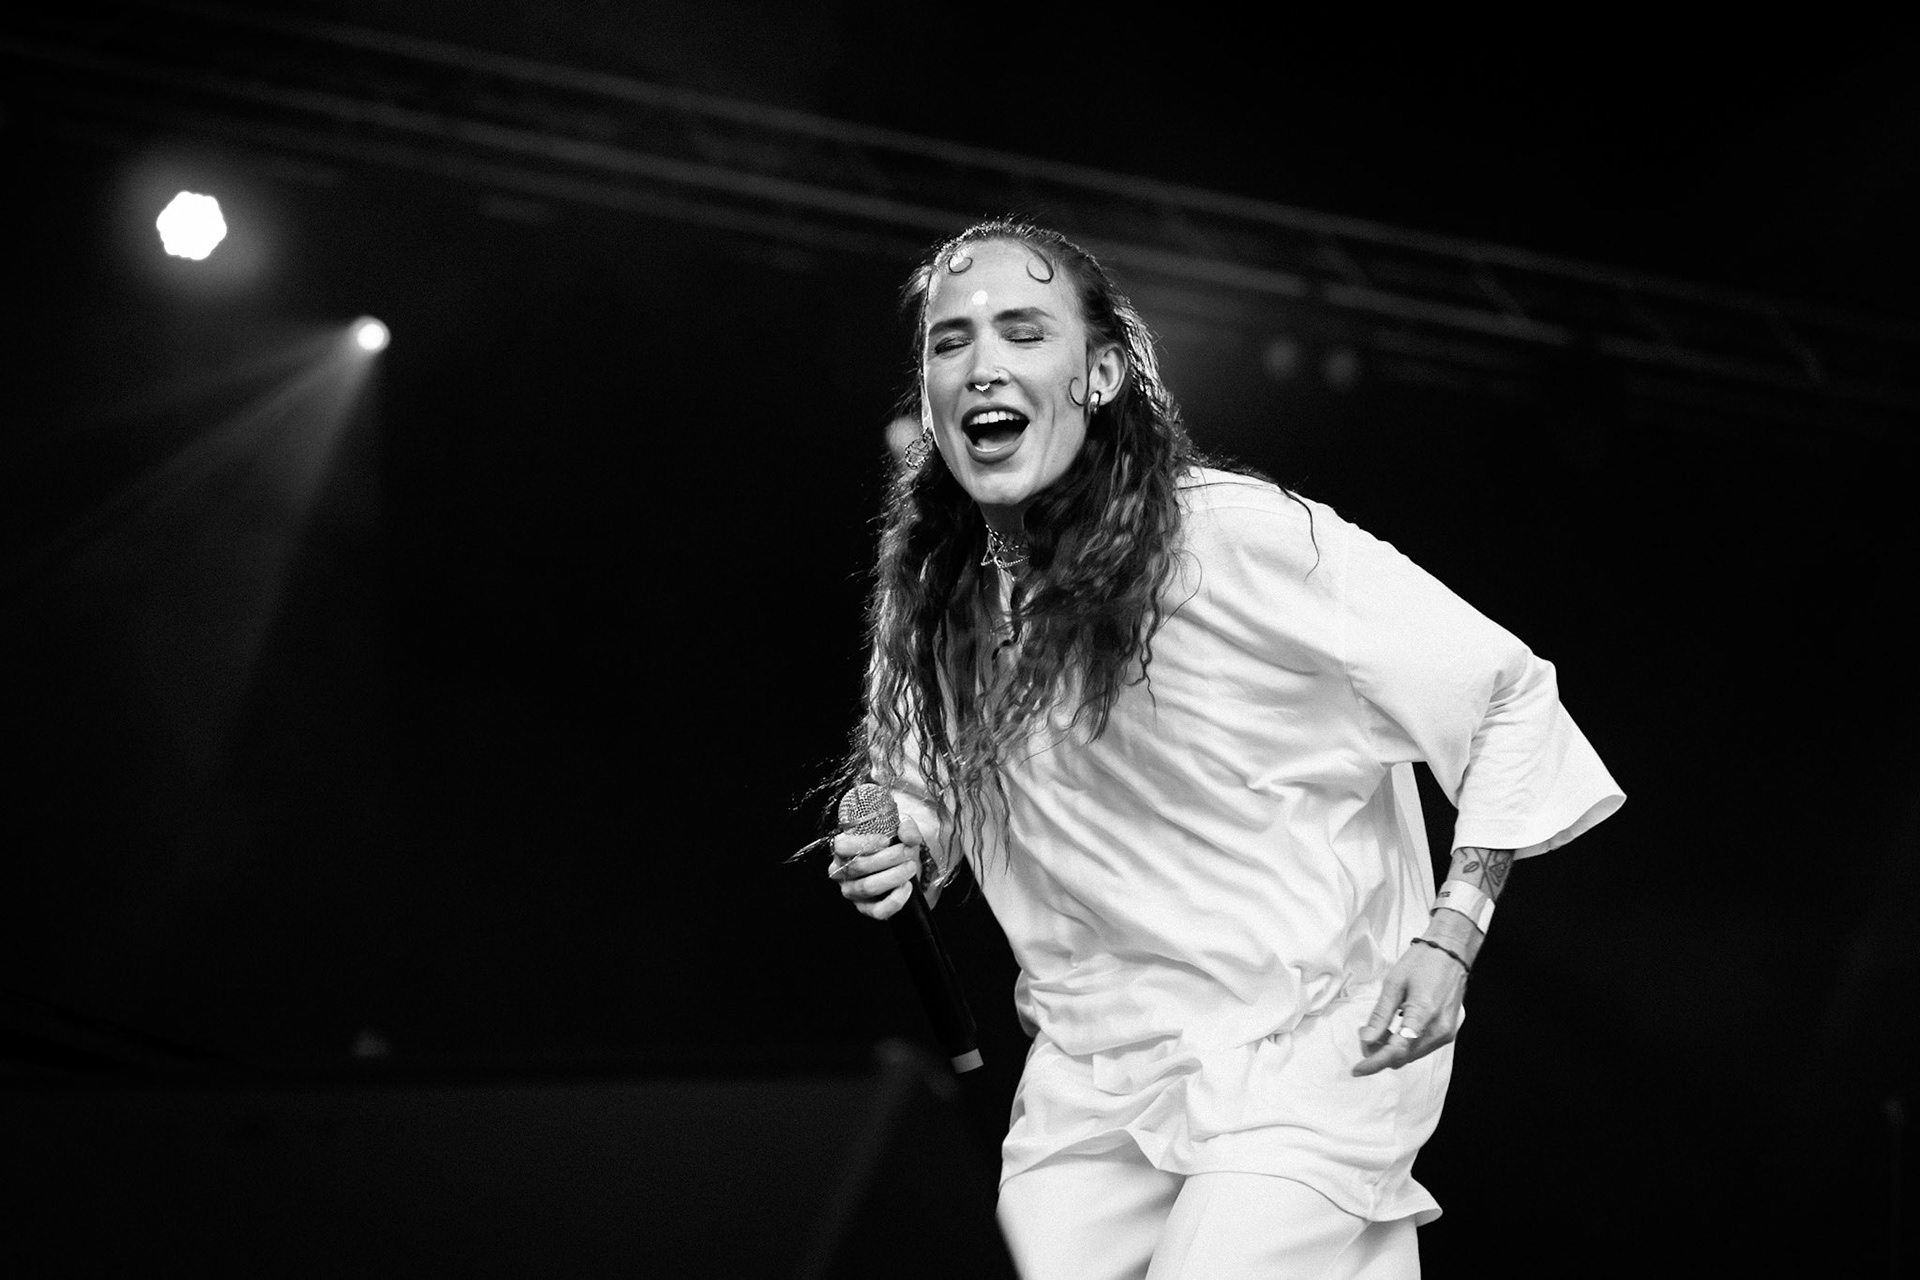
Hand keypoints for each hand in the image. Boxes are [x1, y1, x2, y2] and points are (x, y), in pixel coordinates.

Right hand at [828, 814, 925, 920]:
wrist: (904, 861)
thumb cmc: (894, 841)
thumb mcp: (900, 826)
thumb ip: (906, 827)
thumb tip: (910, 838)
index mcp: (843, 848)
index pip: (841, 846)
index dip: (863, 843)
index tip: (886, 841)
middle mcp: (842, 871)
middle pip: (858, 866)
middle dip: (888, 858)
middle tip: (908, 852)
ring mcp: (852, 892)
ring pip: (868, 887)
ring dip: (894, 876)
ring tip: (910, 866)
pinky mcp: (866, 908)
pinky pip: (878, 910)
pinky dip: (896, 899)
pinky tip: (907, 886)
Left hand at [1351, 938, 1469, 1076]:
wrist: (1450, 952)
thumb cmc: (1421, 962)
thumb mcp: (1393, 984)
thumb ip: (1380, 1015)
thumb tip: (1367, 1040)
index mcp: (1424, 1014)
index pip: (1396, 1050)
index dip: (1374, 1062)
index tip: (1358, 1069)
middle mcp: (1439, 1029)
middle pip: (1403, 1057)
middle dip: (1379, 1054)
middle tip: (1364, 1035)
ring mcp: (1446, 1032)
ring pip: (1412, 1055)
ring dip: (1392, 1050)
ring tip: (1377, 1030)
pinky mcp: (1448, 1032)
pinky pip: (1421, 1047)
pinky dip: (1405, 1045)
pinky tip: (1394, 1029)